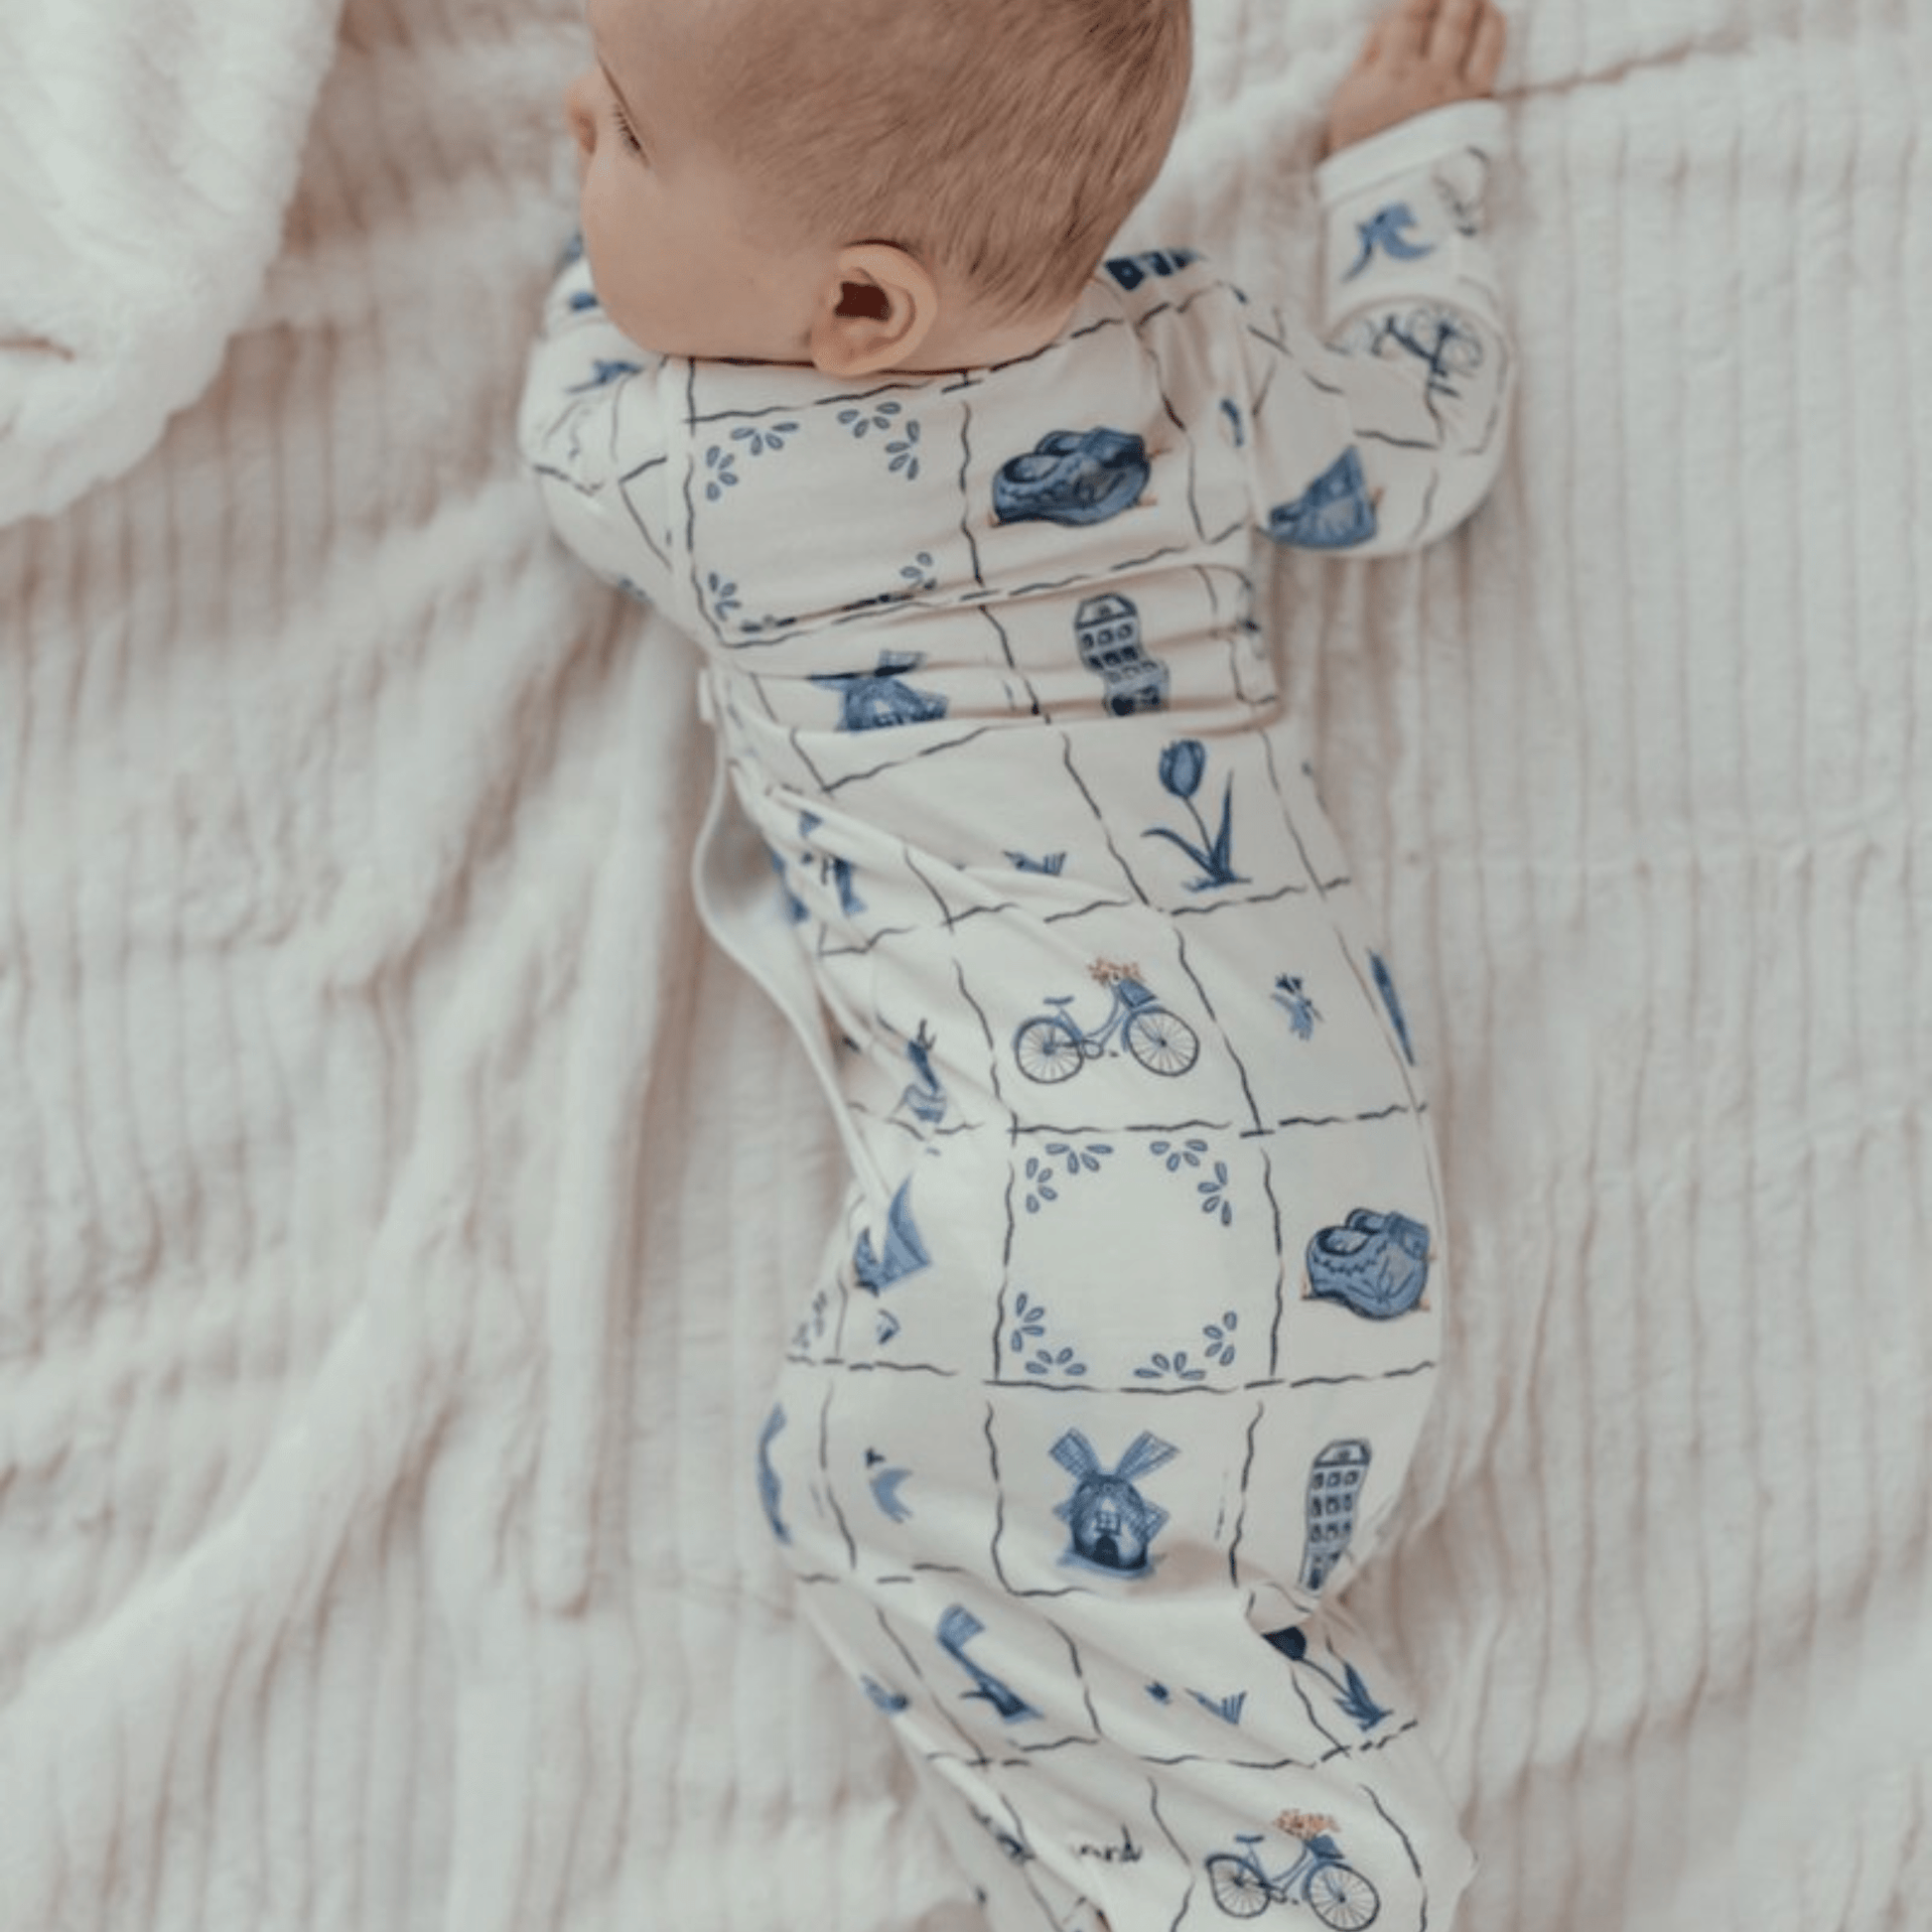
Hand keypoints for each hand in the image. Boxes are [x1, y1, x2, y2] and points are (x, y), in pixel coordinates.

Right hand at [1323, 0, 1506, 156]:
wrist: (1390, 208)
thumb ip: (1369, 56)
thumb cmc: (1359, 155)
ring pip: (1482, 27)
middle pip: (1454, 11)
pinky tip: (1488, 20)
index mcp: (1390, 73)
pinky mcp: (1479, 107)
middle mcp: (1429, 76)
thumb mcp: (1345, 103)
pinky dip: (1493, 29)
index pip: (1412, 10)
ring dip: (1479, 2)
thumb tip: (1392, 20)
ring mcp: (1459, 91)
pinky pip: (1493, 55)